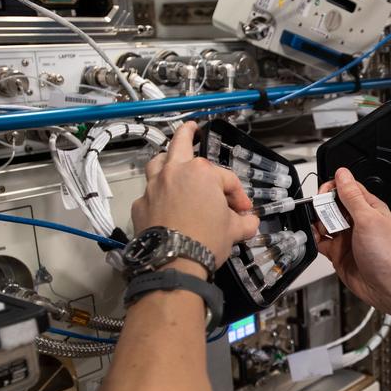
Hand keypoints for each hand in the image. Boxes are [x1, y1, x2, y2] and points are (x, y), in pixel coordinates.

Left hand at [131, 121, 259, 266]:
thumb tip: (249, 222)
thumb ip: (244, 222)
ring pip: (158, 162)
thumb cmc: (206, 240)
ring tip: (170, 160)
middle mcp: (175, 172)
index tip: (244, 211)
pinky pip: (149, 193)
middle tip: (191, 128)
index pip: (226, 179)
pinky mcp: (140, 205)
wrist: (173, 262)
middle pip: (180, 143)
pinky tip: (163, 202)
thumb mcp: (234, 231)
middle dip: (187, 133)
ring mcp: (153, 187)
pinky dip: (157, 194)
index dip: (239, 195)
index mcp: (202, 173)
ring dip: (166, 159)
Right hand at [315, 168, 390, 309]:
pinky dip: (316, 238)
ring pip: (325, 222)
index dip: (333, 188)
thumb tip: (342, 174)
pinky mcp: (338, 252)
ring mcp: (347, 237)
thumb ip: (352, 196)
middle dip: (324, 207)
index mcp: (370, 208)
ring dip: (319, 223)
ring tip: (324, 230)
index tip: (324, 193)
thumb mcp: (368, 219)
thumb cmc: (386, 255)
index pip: (347, 189)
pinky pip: (321, 241)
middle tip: (324, 215)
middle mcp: (358, 221)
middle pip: (333, 204)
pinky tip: (317, 238)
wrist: (386, 287)